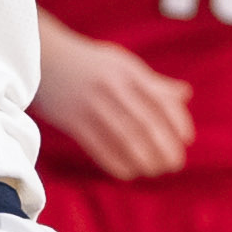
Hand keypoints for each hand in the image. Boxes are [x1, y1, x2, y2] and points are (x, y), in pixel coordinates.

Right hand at [39, 24, 196, 177]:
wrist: (44, 57)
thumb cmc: (90, 62)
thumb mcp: (124, 64)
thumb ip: (154, 82)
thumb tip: (186, 94)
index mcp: (128, 72)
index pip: (161, 100)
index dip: (178, 122)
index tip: (187, 140)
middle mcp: (112, 88)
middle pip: (145, 123)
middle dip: (164, 148)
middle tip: (175, 164)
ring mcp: (91, 105)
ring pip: (124, 139)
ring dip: (143, 160)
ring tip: (155, 171)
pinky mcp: (73, 121)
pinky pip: (99, 148)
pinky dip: (116, 164)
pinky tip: (128, 173)